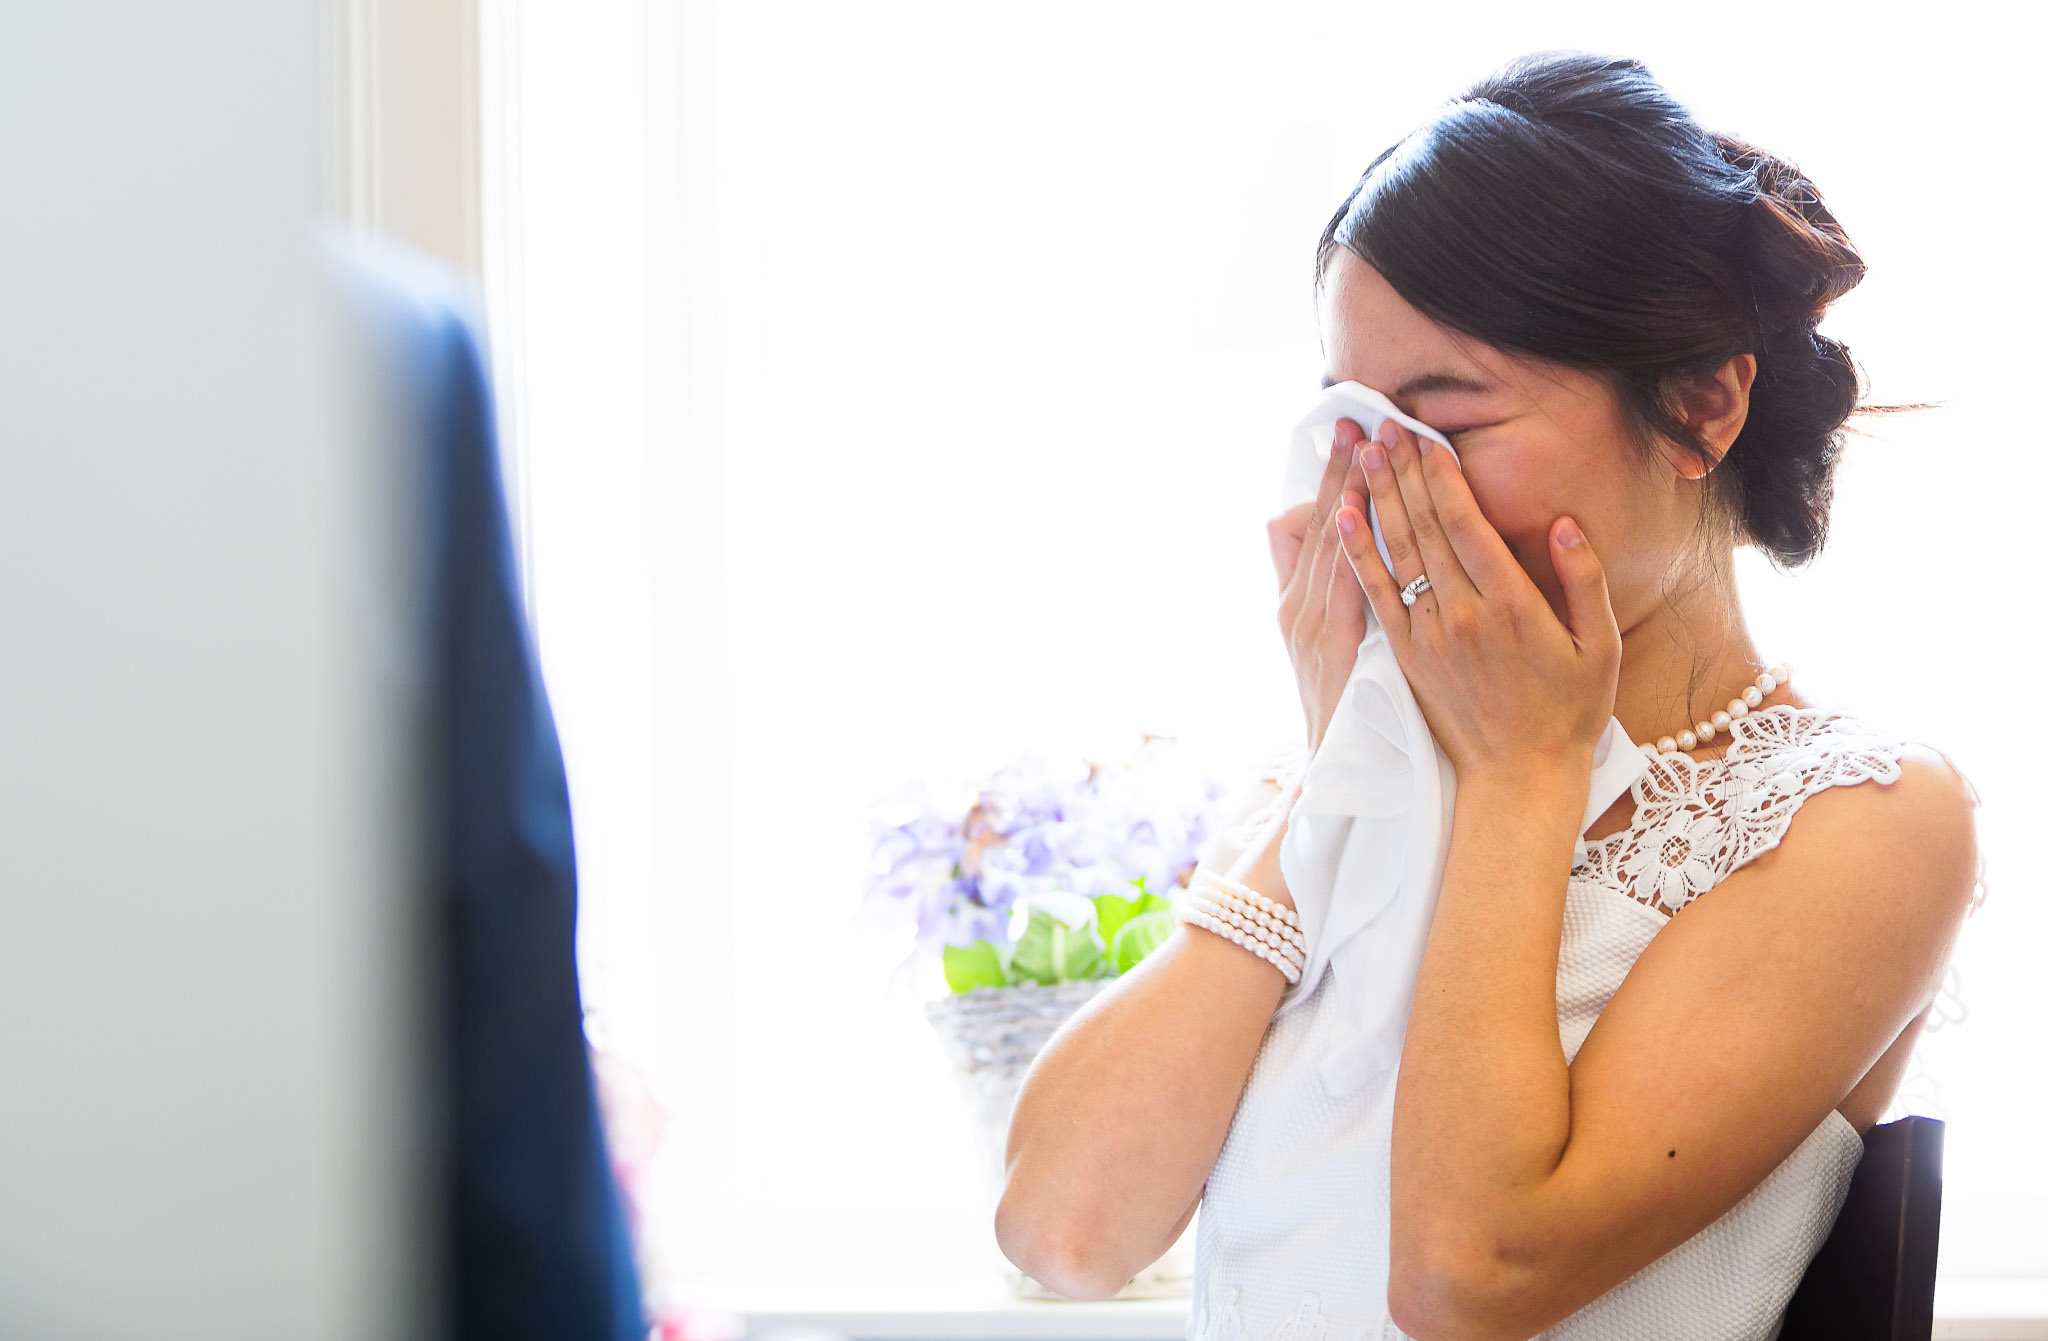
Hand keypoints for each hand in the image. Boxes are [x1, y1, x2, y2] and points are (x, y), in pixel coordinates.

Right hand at [1270, 417, 1372, 752]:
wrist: (1332, 773)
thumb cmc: (1336, 710)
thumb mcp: (1312, 648)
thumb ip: (1311, 593)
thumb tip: (1299, 533)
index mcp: (1293, 605)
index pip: (1313, 527)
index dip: (1330, 479)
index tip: (1349, 432)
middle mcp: (1295, 609)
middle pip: (1318, 526)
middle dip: (1339, 471)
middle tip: (1360, 418)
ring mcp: (1310, 628)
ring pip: (1328, 547)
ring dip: (1346, 494)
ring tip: (1366, 446)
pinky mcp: (1332, 649)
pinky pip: (1342, 587)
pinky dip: (1349, 548)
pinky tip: (1358, 513)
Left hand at [1334, 419, 1619, 781]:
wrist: (1520, 776)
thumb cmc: (1570, 710)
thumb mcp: (1602, 647)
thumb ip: (1585, 581)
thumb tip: (1565, 523)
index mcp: (1512, 604)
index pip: (1465, 522)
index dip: (1441, 473)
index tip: (1426, 434)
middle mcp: (1463, 614)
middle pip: (1424, 526)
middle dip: (1404, 470)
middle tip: (1386, 422)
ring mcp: (1429, 635)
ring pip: (1396, 552)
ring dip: (1376, 497)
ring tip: (1363, 452)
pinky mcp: (1406, 656)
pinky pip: (1375, 595)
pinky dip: (1356, 553)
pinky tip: (1341, 516)